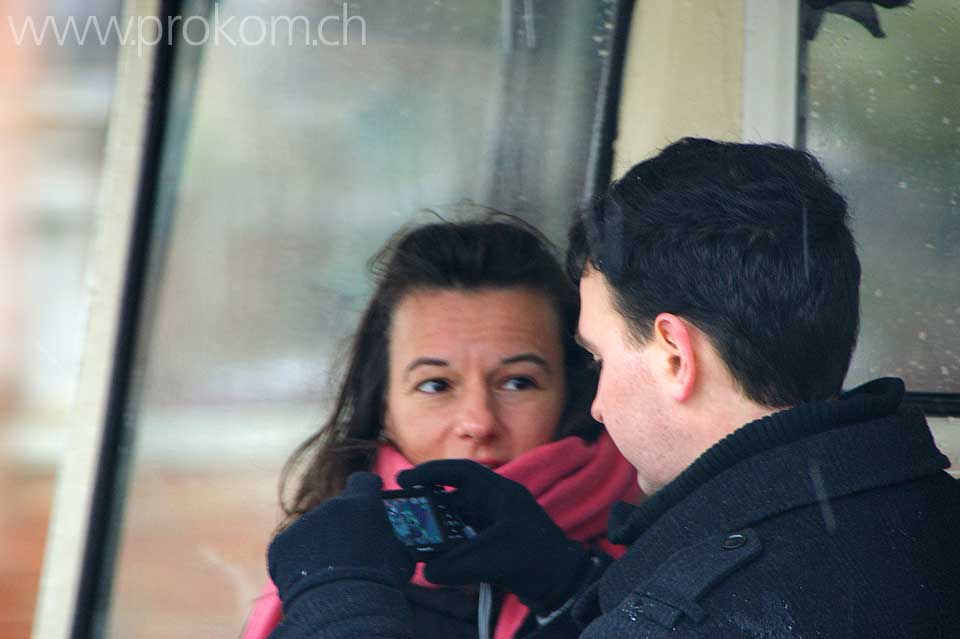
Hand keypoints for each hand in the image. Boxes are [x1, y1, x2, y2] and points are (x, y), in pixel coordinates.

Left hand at [268, 472, 414, 613]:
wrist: (343, 606)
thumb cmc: (380, 580)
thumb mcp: (401, 554)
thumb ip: (395, 537)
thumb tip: (398, 538)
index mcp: (362, 502)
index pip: (362, 481)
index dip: (366, 489)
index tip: (369, 497)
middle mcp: (331, 506)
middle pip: (336, 510)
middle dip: (342, 526)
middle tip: (349, 553)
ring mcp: (303, 524)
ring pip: (313, 530)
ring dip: (320, 545)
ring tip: (329, 573)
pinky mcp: (282, 544)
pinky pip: (291, 549)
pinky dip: (298, 561)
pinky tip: (309, 580)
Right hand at [397, 460, 591, 613]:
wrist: (561, 584)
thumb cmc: (536, 560)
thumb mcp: (493, 559)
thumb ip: (457, 565)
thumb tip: (428, 570)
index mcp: (499, 494)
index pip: (461, 472)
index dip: (431, 472)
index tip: (405, 478)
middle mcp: (495, 505)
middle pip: (454, 498)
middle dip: (429, 506)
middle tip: (404, 515)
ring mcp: (494, 525)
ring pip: (456, 521)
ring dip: (438, 531)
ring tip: (416, 541)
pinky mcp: (493, 545)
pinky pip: (463, 540)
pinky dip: (449, 549)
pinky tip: (437, 561)